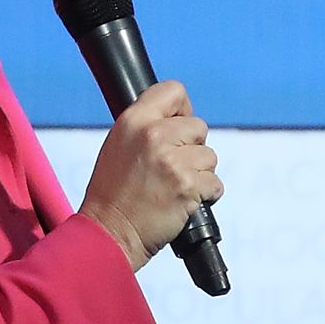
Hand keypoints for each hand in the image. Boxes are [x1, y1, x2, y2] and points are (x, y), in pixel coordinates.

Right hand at [78, 81, 222, 271]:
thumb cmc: (113, 193)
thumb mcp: (119, 144)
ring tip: (174, 187)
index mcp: (134, 120)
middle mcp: (153, 135)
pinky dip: (205, 195)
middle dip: (192, 148)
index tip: (179, 126)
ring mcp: (172, 161)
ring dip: (199, 174)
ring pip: (210, 157)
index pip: (174, 91)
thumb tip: (180, 118)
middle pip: (199, 127)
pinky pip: (215, 183)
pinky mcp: (188, 186)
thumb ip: (147, 126)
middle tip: (171, 168)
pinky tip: (183, 201)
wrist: (109, 233)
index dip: (182, 110)